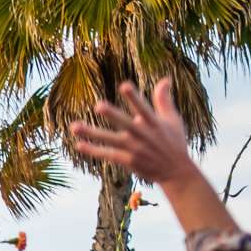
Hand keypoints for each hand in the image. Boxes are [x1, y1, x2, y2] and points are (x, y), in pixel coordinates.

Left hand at [68, 78, 204, 189]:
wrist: (176, 172)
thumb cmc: (173, 142)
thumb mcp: (172, 120)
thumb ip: (164, 99)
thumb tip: (165, 78)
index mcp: (154, 123)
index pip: (143, 108)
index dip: (134, 98)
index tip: (124, 85)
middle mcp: (143, 135)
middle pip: (126, 124)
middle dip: (113, 115)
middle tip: (98, 106)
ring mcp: (135, 149)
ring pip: (111, 140)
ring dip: (93, 133)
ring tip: (74, 126)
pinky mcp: (128, 161)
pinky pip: (108, 154)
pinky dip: (94, 151)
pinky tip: (79, 145)